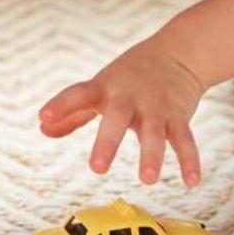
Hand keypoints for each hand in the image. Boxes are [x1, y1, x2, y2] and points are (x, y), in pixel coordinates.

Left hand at [38, 36, 205, 186]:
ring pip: (154, 132)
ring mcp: (155, 107)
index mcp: (103, 89)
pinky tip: (191, 182)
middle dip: (107, 142)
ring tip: (148, 179)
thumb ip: (72, 112)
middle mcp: (128, 98)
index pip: (77, 94)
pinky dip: (189, 160)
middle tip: (97, 169)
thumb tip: (42, 128)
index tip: (44, 117)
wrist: (178, 52)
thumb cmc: (128, 77)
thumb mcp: (98, 88)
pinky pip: (185, 140)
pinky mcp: (178, 116)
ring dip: (152, 155)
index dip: (61, 105)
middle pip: (116, 118)